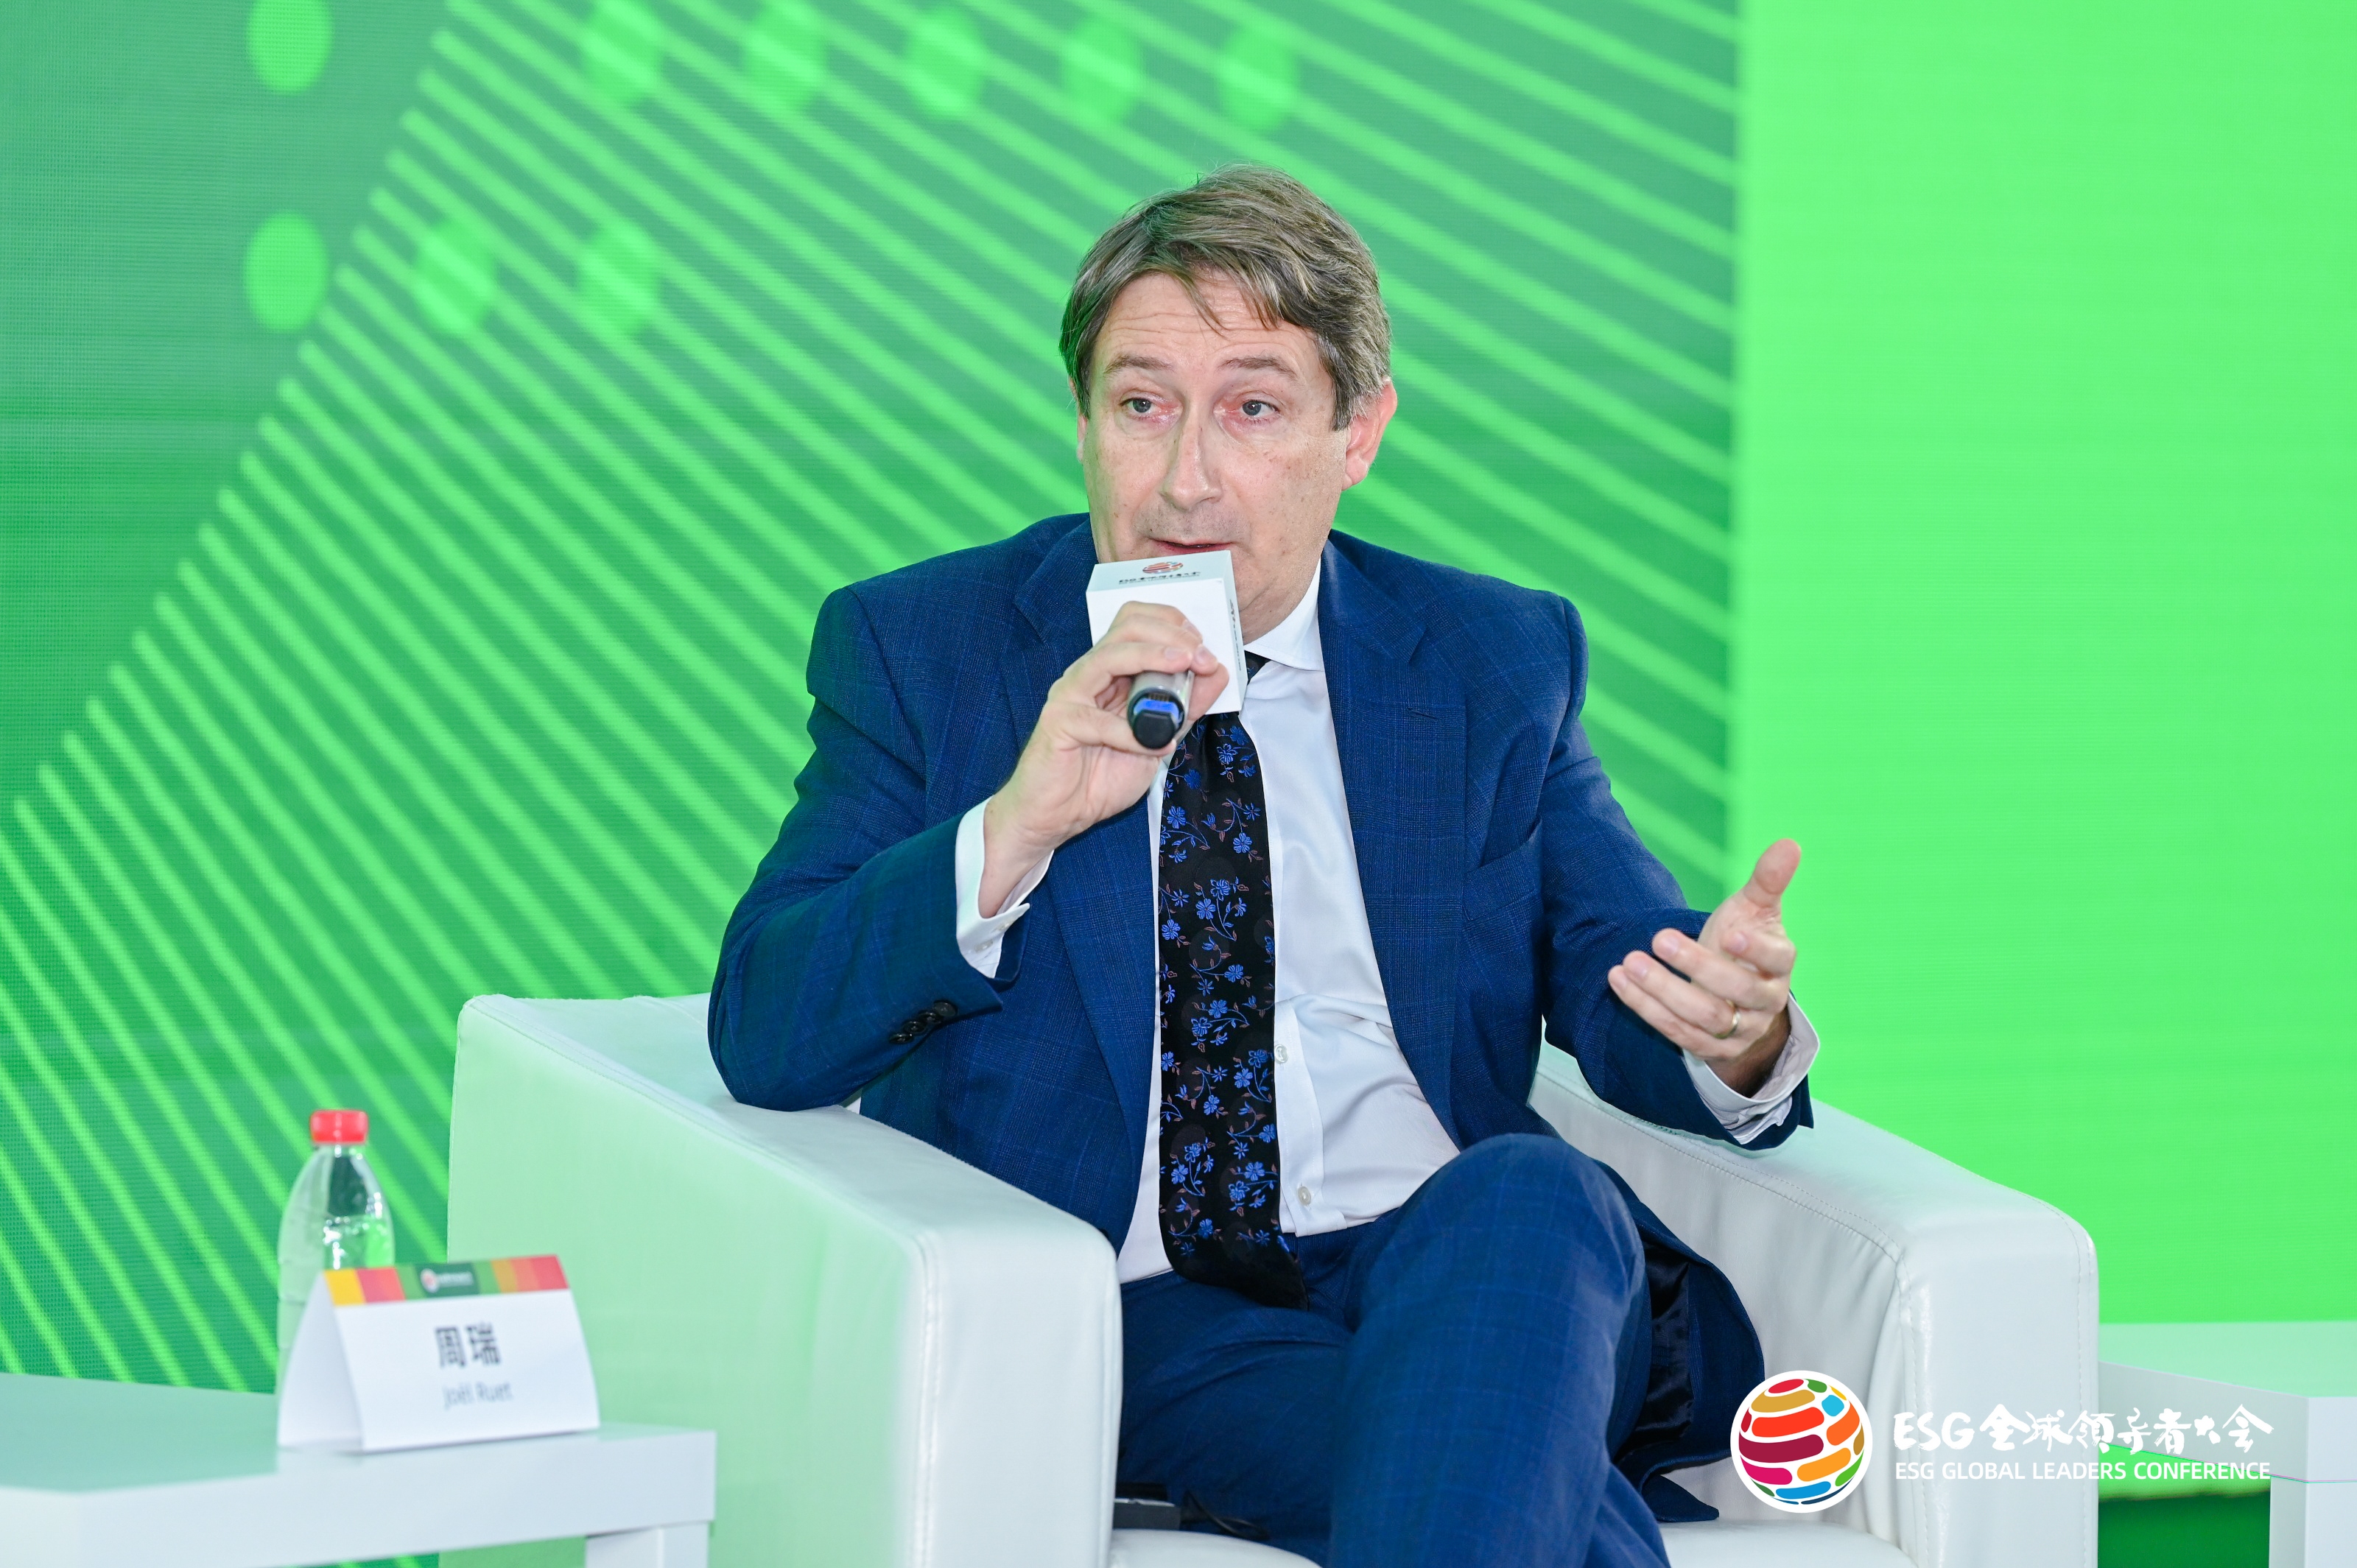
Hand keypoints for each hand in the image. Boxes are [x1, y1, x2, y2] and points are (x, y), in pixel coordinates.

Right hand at [979, 601, 1230, 915]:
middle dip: (1170, 634)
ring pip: (1109, 657)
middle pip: (1125, 627)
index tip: (1206, 648)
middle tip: (1200, 655)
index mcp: (1111, 672)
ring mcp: (1070, 695)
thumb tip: (1217, 673)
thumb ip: (1186, 707)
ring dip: (1153, 657)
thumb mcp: (1159, 739)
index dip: (1173, 625)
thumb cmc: (1100, 776)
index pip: (1137, 623)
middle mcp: (1089, 674)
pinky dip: (1131, 733)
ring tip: (1184, 666)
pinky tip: (1154, 746)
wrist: (1058, 815)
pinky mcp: (1059, 723)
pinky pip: (1098, 720)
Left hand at [1607, 840, 1800, 1096]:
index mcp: (1779, 965)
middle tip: (1660, 938)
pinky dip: (1644, 1007)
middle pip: (1735, 992)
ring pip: (1703, 1017)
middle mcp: (1764, 1002)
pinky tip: (1618, 979)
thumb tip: (1790, 843)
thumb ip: (1767, 880)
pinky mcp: (1710, 1048)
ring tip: (1630, 961)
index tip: (1729, 932)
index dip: (1756, 950)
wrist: (1735, 995)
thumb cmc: (1742, 941)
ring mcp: (1739, 1030)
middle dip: (1696, 967)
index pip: (1776, 960)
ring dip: (1662, 990)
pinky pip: (1677, 1032)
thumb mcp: (1754, 910)